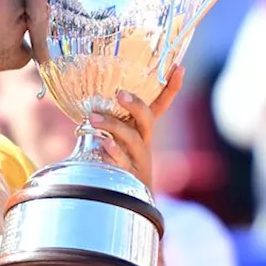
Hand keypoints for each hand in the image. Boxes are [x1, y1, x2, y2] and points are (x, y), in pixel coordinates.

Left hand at [88, 65, 184, 188]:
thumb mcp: (118, 138)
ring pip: (131, 139)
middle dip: (136, 106)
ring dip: (112, 125)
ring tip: (93, 118)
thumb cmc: (119, 161)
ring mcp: (138, 159)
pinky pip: (122, 162)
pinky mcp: (128, 176)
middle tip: (120, 94)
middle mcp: (144, 141)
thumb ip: (109, 119)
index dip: (171, 87)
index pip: (161, 104)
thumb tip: (87, 95)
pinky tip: (103, 145)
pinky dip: (113, 152)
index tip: (179, 67)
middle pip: (147, 120)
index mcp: (143, 129)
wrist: (128, 199)